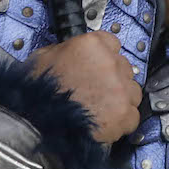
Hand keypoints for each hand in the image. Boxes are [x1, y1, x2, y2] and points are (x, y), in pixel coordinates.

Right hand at [24, 31, 139, 142]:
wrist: (35, 125)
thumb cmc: (35, 95)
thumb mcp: (43, 58)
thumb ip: (65, 50)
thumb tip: (70, 52)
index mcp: (92, 45)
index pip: (112, 43)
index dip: (104, 57)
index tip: (99, 67)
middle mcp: (110, 63)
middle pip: (124, 68)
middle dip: (113, 79)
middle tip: (97, 92)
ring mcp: (120, 88)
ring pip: (133, 91)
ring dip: (121, 99)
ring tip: (101, 110)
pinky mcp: (124, 113)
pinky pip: (133, 116)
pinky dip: (122, 122)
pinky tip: (106, 124)